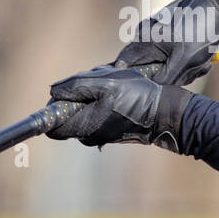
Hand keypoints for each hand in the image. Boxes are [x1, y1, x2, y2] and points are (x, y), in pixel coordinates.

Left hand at [46, 66, 191, 149]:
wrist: (165, 113)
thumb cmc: (138, 96)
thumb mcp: (107, 83)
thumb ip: (76, 85)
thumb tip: (53, 91)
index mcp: (84, 126)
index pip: (53, 125)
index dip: (56, 104)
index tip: (70, 90)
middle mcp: (89, 135)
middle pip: (68, 114)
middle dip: (78, 94)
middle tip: (98, 82)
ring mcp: (100, 133)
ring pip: (84, 110)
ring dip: (92, 94)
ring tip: (113, 85)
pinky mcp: (111, 129)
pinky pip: (97, 111)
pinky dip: (103, 99)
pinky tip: (121, 91)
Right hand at [115, 0, 218, 85]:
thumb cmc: (201, 27)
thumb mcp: (185, 59)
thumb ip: (166, 79)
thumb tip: (152, 92)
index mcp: (143, 39)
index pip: (124, 66)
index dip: (134, 81)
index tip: (151, 90)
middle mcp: (145, 35)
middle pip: (148, 69)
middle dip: (170, 76)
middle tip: (190, 72)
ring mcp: (157, 33)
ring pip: (165, 64)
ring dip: (185, 69)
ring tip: (203, 61)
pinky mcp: (170, 33)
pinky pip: (174, 55)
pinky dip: (189, 59)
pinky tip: (204, 55)